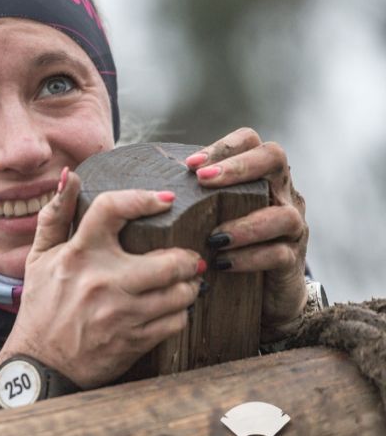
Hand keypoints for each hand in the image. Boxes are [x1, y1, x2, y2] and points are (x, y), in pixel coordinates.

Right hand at [0, 168, 204, 388]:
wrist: (40, 363)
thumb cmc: (41, 306)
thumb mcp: (39, 258)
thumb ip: (55, 215)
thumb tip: (70, 176)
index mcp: (78, 254)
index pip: (113, 209)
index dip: (145, 199)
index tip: (165, 201)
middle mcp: (102, 281)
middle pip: (169, 260)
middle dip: (184, 259)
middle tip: (183, 259)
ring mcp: (121, 313)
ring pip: (181, 292)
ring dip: (187, 287)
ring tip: (180, 284)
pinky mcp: (134, 340)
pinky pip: (177, 321)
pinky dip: (179, 313)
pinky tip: (168, 310)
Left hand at [185, 127, 307, 341]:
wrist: (264, 294)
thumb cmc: (226, 246)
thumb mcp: (209, 216)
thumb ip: (189, 199)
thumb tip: (142, 190)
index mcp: (259, 176)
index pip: (251, 141)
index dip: (223, 146)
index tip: (190, 165)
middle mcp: (281, 193)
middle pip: (274, 158)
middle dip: (238, 167)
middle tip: (205, 181)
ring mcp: (292, 226)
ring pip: (282, 214)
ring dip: (246, 224)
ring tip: (214, 236)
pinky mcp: (292, 261)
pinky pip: (278, 254)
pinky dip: (250, 257)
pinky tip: (223, 262)